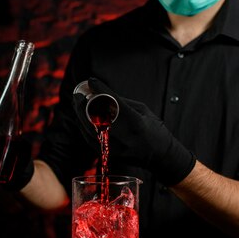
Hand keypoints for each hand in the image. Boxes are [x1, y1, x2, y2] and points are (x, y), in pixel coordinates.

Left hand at [72, 78, 195, 185]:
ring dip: (80, 114)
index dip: (100, 90)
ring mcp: (116, 149)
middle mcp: (124, 137)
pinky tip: (81, 117)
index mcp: (136, 123)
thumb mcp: (143, 111)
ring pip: (90, 129)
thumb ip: (122, 102)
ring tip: (77, 103)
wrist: (160, 156)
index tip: (92, 81)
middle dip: (84, 104)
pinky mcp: (110, 156)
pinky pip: (90, 139)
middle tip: (78, 94)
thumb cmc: (154, 130)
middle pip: (96, 117)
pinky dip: (83, 126)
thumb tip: (102, 92)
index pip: (113, 103)